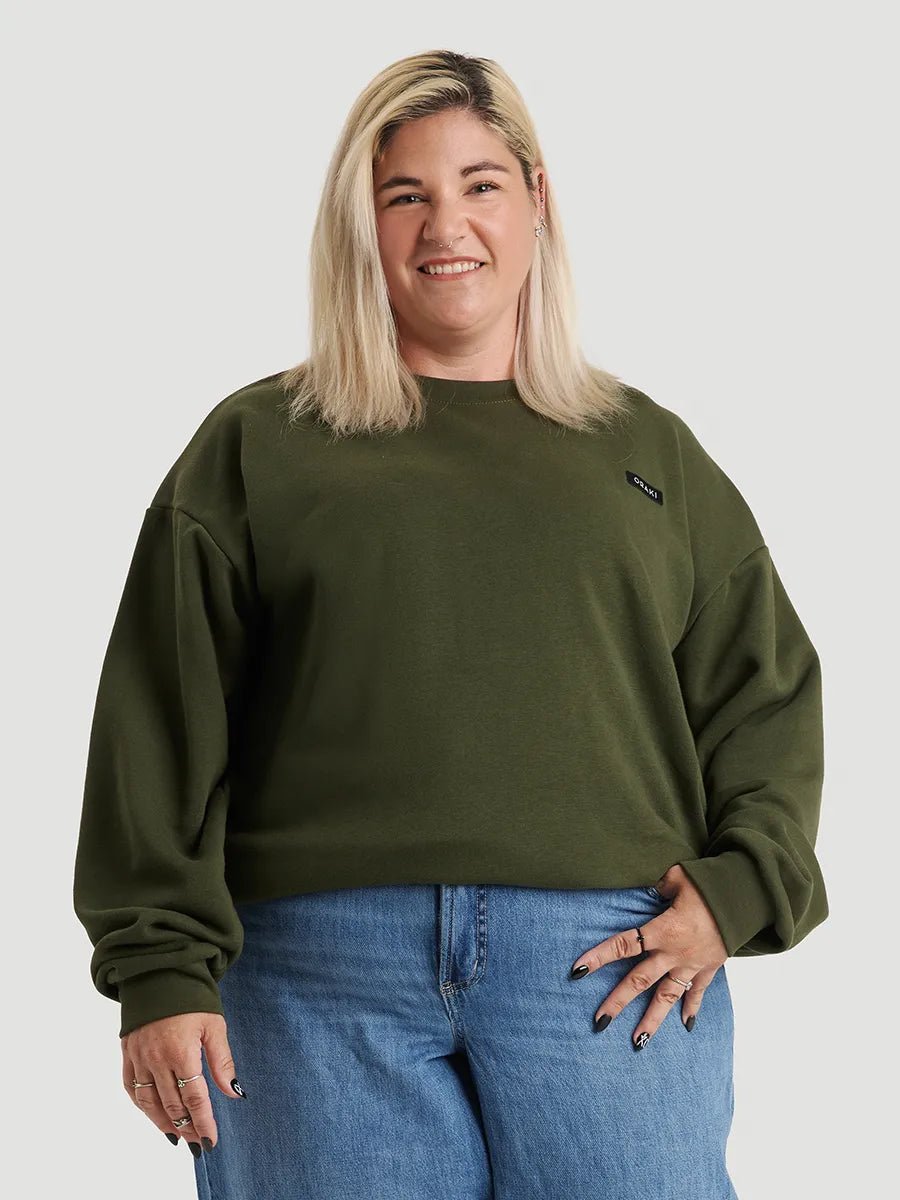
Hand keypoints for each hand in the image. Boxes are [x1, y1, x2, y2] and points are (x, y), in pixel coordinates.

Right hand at [121, 1011, 243, 1155]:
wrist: (160, 972)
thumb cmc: (192, 997)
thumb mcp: (214, 1025)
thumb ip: (222, 1062)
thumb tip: (234, 1092)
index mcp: (181, 1051)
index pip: (194, 1097)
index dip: (203, 1122)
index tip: (210, 1139)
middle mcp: (156, 1059)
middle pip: (171, 1104)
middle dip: (186, 1126)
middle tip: (197, 1141)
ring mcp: (139, 1057)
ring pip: (149, 1102)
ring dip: (163, 1122)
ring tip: (178, 1135)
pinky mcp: (128, 1053)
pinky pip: (132, 1088)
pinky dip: (142, 1105)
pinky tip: (154, 1114)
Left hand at [570, 865, 727, 1046]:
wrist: (745, 900)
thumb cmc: (709, 885)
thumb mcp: (679, 877)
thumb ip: (659, 885)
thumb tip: (649, 889)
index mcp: (662, 930)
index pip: (624, 945)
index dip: (599, 957)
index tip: (577, 971)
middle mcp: (673, 953)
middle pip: (640, 980)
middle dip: (618, 1001)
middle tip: (599, 1022)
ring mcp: (691, 965)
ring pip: (667, 997)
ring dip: (652, 1020)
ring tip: (637, 1042)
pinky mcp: (708, 968)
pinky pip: (697, 993)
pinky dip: (692, 1009)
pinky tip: (686, 1027)